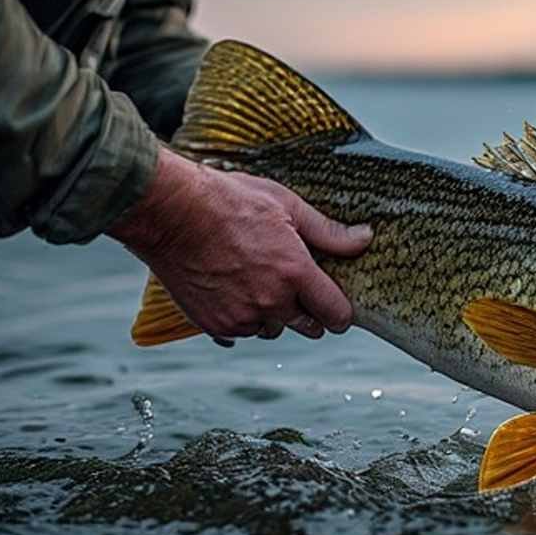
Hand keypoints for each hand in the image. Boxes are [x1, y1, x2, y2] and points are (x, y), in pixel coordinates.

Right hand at [109, 147, 371, 342]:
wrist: (170, 213)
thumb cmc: (229, 201)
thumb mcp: (287, 205)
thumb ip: (328, 231)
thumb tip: (366, 238)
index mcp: (295, 274)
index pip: (336, 314)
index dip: (341, 312)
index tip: (337, 305)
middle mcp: (270, 302)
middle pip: (308, 328)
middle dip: (309, 313)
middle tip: (298, 288)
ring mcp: (240, 317)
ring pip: (272, 330)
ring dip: (272, 315)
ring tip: (258, 280)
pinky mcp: (213, 325)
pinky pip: (240, 333)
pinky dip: (241, 318)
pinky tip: (233, 291)